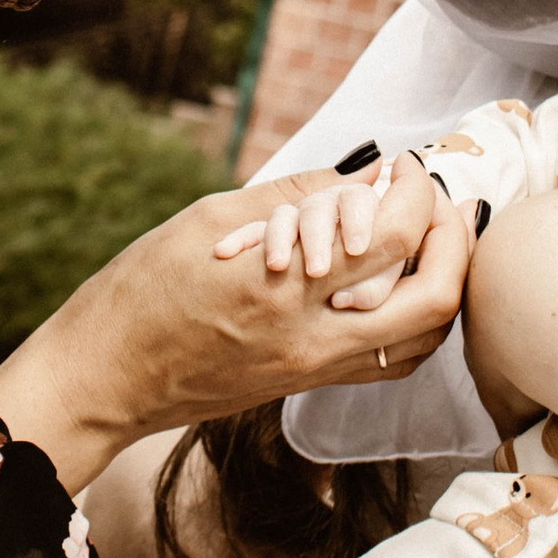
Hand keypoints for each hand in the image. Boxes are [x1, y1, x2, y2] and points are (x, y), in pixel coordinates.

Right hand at [0, 166, 472, 498]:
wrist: (103, 380)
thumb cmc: (140, 293)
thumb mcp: (211, 220)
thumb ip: (297, 198)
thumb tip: (368, 177)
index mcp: (279, 289)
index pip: (391, 238)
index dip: (416, 193)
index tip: (407, 168)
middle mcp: (309, 341)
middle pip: (432, 301)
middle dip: (454, 244)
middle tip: (439, 204)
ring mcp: (312, 374)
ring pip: (423, 340)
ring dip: (442, 284)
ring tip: (427, 238)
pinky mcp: (307, 389)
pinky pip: (389, 359)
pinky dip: (410, 317)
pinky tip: (395, 280)